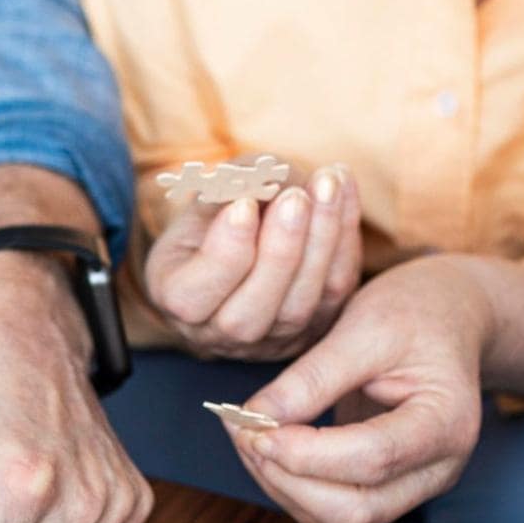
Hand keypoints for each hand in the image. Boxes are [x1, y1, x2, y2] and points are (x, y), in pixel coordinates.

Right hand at [145, 164, 360, 360]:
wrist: (248, 237)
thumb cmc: (216, 215)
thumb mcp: (204, 198)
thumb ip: (224, 191)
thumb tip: (258, 183)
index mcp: (179, 302)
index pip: (193, 298)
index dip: (224, 252)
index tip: (243, 203)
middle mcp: (221, 333)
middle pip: (249, 315)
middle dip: (278, 252)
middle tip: (294, 197)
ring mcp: (272, 339)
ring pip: (299, 307)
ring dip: (320, 240)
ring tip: (327, 183)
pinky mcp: (316, 326)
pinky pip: (336, 288)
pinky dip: (345, 234)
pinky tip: (344, 185)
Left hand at [227, 255, 489, 522]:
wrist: (449, 318)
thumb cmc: (416, 313)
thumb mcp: (366, 326)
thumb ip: (313, 377)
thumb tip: (256, 419)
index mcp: (447, 423)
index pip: (374, 458)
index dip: (308, 452)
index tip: (257, 427)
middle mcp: (438, 468)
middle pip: (358, 510)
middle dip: (291, 480)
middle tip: (246, 435)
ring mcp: (414, 485)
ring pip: (341, 519)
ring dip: (285, 487)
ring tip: (250, 436)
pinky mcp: (386, 487)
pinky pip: (332, 509)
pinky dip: (291, 486)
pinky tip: (268, 447)